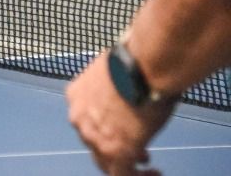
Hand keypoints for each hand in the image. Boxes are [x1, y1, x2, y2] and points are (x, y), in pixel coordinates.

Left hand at [66, 51, 172, 174]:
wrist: (144, 68)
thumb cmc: (136, 65)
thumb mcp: (115, 75)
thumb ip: (115, 91)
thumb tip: (128, 91)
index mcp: (77, 95)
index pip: (88, 120)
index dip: (106, 129)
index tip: (125, 130)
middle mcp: (79, 117)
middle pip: (94, 142)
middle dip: (115, 148)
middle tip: (139, 152)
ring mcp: (94, 137)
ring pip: (106, 162)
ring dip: (127, 165)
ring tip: (147, 164)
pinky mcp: (114, 151)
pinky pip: (122, 174)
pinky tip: (153, 173)